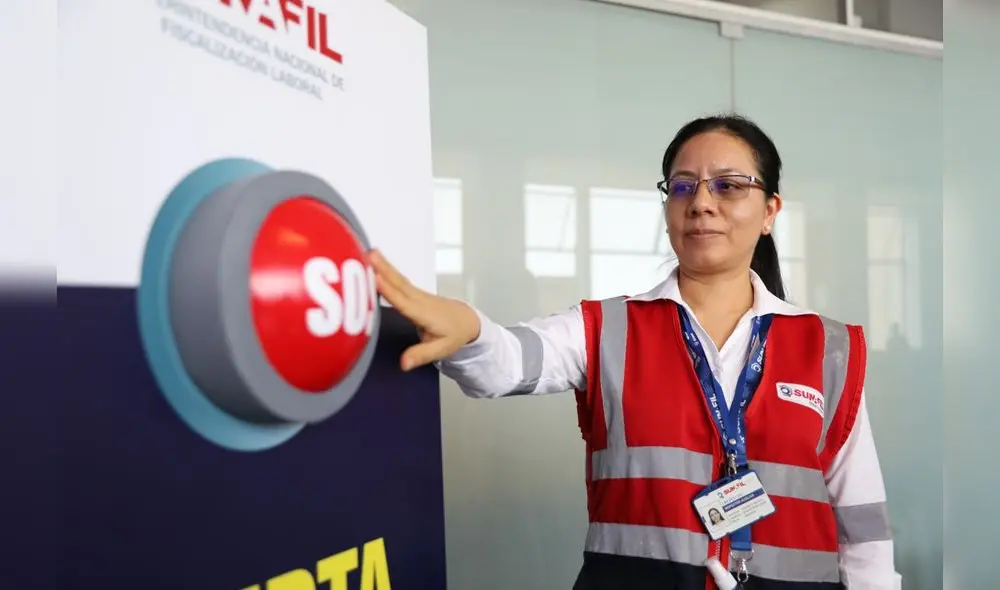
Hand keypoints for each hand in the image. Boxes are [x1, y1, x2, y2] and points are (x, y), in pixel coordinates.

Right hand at [369, 249, 480, 370]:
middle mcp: (420, 300)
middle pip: (399, 284)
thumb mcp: (442, 349)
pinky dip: (388, 270)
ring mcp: (418, 294)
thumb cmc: (454, 335)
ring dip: (384, 266)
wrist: (467, 320)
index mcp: (424, 314)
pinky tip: (377, 262)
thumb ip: (421, 354)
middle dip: (384, 270)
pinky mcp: (415, 292)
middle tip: (368, 255)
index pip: (404, 302)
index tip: (376, 279)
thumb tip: (403, 364)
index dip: (389, 291)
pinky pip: (399, 280)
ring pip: (399, 279)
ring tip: (370, 252)